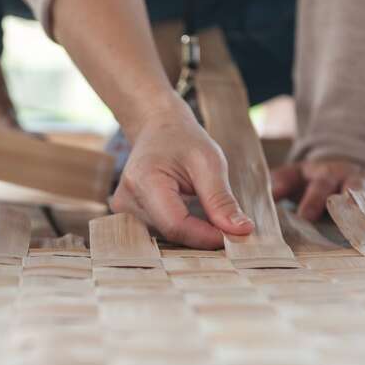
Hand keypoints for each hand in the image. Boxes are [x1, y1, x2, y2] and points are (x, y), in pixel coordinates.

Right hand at [111, 100, 254, 248]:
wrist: (156, 128)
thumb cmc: (182, 139)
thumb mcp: (209, 162)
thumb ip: (221, 200)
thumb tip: (241, 231)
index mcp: (144, 181)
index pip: (176, 225)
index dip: (207, 236)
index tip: (235, 236)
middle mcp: (126, 200)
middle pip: (171, 233)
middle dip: (203, 235)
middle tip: (230, 227)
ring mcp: (124, 210)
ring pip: (166, 237)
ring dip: (193, 232)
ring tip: (210, 215)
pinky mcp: (128, 216)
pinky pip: (160, 232)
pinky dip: (182, 229)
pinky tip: (194, 217)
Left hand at [271, 158, 364, 222]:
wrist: (346, 158)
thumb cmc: (314, 176)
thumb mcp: (294, 174)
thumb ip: (279, 183)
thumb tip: (265, 194)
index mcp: (326, 175)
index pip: (319, 188)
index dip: (312, 201)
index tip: (306, 216)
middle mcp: (353, 179)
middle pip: (354, 192)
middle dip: (354, 207)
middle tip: (354, 224)